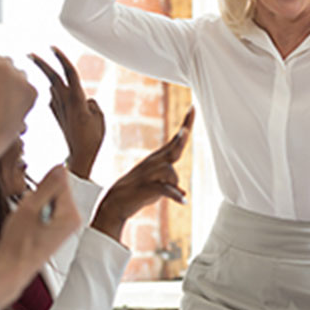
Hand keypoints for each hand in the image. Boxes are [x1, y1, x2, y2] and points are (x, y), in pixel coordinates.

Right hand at [0, 165, 81, 307]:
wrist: (12, 270)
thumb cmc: (19, 244)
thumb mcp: (31, 208)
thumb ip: (48, 185)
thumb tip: (61, 166)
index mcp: (71, 214)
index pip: (62, 181)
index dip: (41, 185)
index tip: (31, 197)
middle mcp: (73, 220)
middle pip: (57, 191)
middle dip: (38, 195)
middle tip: (27, 213)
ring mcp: (66, 226)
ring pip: (50, 201)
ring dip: (35, 205)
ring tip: (26, 222)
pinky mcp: (57, 230)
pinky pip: (46, 211)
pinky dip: (34, 214)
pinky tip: (27, 227)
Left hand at [30, 47, 104, 179]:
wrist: (79, 156)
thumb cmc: (92, 138)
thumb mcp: (99, 117)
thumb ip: (92, 103)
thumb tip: (83, 98)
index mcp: (77, 99)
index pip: (68, 72)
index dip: (60, 58)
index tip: (52, 47)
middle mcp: (65, 101)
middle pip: (52, 76)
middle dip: (40, 63)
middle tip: (29, 54)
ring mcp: (58, 108)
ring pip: (51, 86)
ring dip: (44, 75)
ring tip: (36, 63)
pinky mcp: (56, 115)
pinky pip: (53, 98)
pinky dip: (52, 90)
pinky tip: (52, 88)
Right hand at [92, 107, 193, 241]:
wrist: (115, 201)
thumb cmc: (138, 191)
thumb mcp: (157, 184)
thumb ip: (170, 184)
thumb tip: (184, 195)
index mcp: (158, 159)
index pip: (175, 140)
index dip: (186, 125)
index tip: (193, 107)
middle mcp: (155, 162)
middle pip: (174, 148)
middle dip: (182, 138)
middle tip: (187, 129)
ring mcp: (150, 173)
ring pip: (173, 175)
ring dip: (174, 188)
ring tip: (159, 194)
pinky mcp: (148, 186)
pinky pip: (166, 189)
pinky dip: (175, 195)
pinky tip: (183, 200)